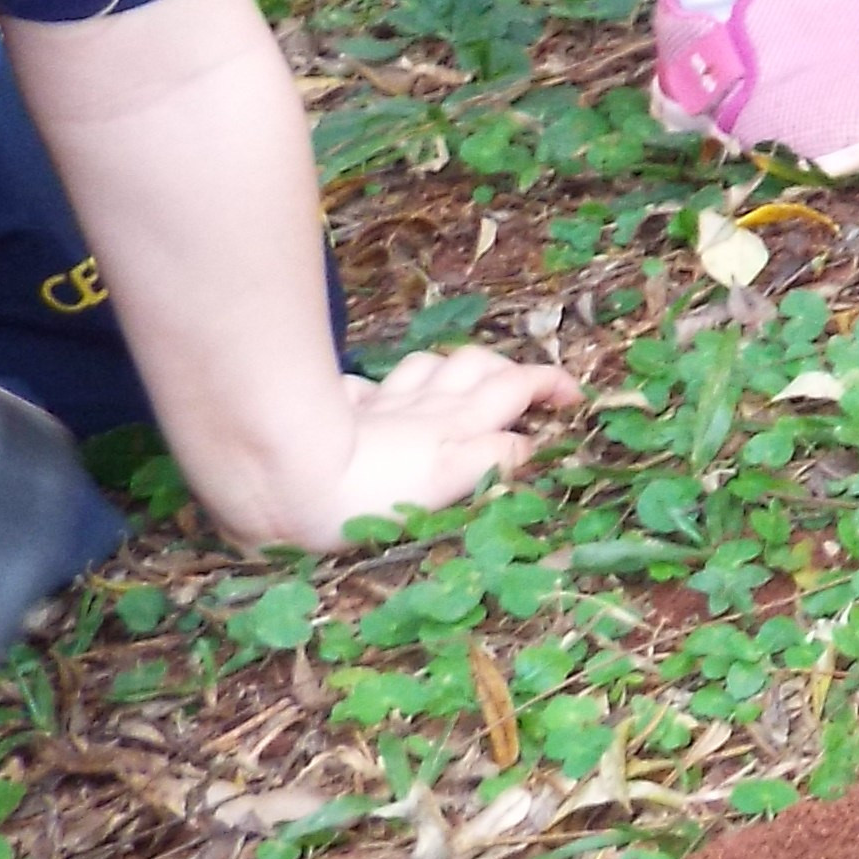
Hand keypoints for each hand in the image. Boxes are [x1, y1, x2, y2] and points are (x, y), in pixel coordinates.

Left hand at [315, 346, 579, 538]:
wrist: (284, 480)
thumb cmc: (368, 493)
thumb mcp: (445, 482)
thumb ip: (490, 459)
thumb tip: (526, 443)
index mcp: (455, 422)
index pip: (515, 387)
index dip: (550, 384)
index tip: (575, 397)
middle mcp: (422, 404)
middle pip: (475, 365)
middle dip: (506, 369)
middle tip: (522, 391)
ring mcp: (380, 404)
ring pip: (426, 367)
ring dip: (450, 369)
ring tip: (460, 387)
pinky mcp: (338, 412)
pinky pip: (365, 391)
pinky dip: (381, 394)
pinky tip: (375, 404)